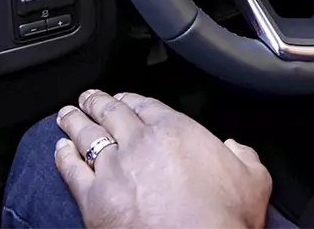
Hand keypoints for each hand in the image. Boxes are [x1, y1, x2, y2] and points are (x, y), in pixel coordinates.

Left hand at [54, 90, 271, 228]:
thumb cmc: (224, 219)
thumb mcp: (253, 177)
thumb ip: (243, 154)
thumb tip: (235, 148)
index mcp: (177, 130)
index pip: (146, 104)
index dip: (132, 98)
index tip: (124, 97)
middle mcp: (140, 143)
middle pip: (112, 112)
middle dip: (98, 102)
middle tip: (89, 97)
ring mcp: (113, 169)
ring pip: (87, 135)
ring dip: (75, 121)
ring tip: (68, 114)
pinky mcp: (94, 199)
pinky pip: (71, 170)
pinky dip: (63, 156)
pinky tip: (60, 149)